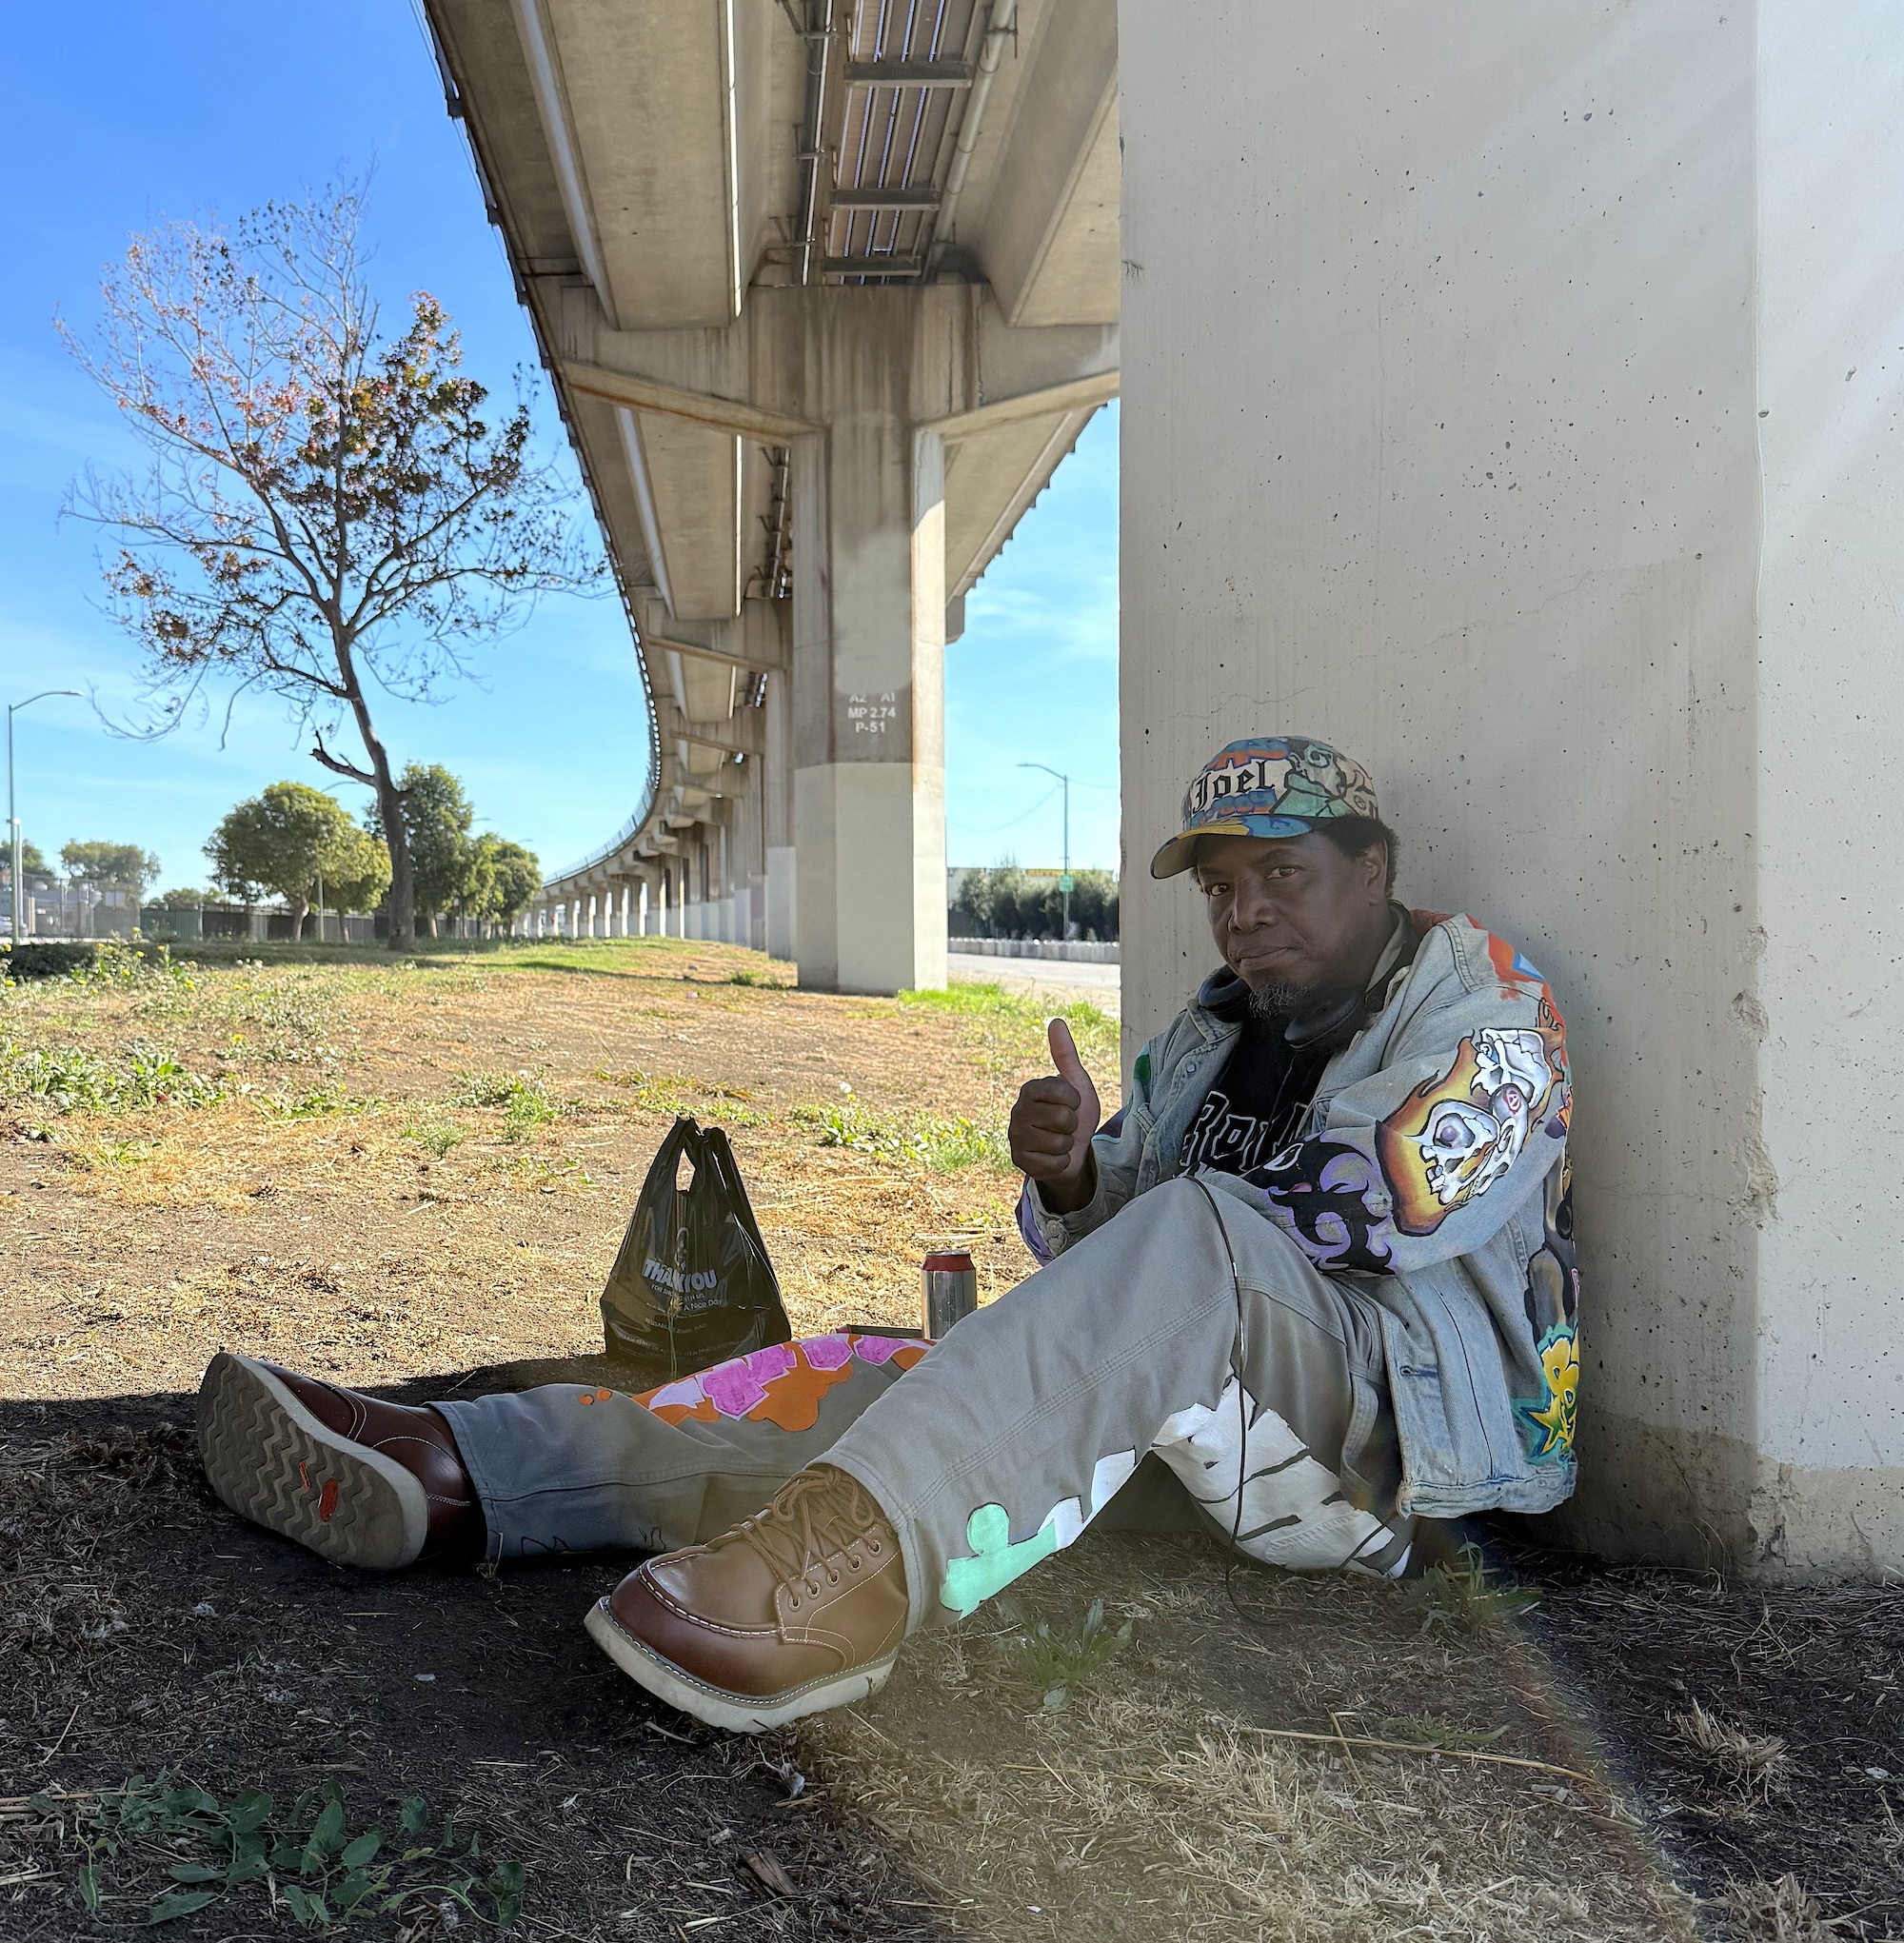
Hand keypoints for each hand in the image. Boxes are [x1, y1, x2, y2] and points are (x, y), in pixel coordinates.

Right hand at [1008, 1018, 1101, 1212]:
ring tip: (1059, 1142)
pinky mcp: (1019, 1161)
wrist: (1072, 1152)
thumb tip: (1056, 1021)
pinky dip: (1060, 1163)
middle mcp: (1017, 1111)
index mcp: (1030, 1089)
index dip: (1076, 1101)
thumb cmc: (1073, 1115)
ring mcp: (1015, 1137)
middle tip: (1065, 1126)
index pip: (1063, 1092)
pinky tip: (1052, 1158)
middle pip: (1063, 1118)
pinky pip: (1052, 1164)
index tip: (1072, 1104)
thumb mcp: (1076, 1084)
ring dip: (1066, 1145)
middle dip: (1072, 1126)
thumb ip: (1066, 1054)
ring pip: (1059, 1143)